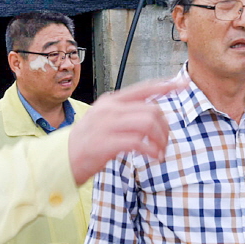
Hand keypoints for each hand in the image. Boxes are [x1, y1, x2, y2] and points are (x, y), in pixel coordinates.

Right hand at [68, 76, 189, 183]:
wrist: (61, 159)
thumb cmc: (86, 142)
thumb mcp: (103, 120)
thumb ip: (124, 114)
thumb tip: (151, 114)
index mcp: (111, 101)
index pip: (143, 89)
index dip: (165, 86)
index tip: (183, 84)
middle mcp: (110, 109)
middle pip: (152, 110)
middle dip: (165, 128)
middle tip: (165, 143)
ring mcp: (107, 125)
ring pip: (148, 124)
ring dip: (160, 140)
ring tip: (160, 153)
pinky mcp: (107, 143)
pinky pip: (139, 142)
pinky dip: (152, 151)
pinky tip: (154, 158)